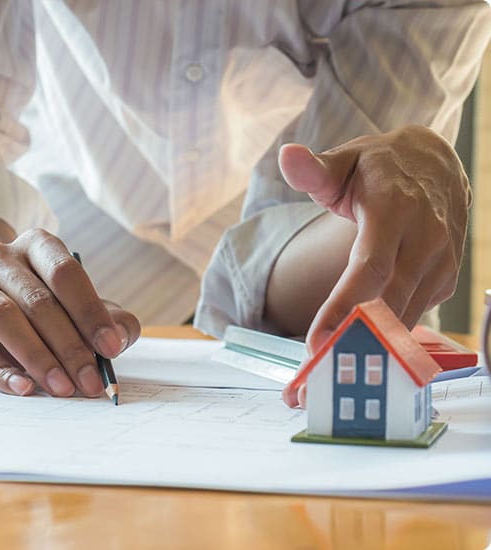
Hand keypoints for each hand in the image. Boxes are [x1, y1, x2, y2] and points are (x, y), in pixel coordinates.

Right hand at [0, 228, 139, 396]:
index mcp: (37, 245)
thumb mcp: (75, 303)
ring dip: (38, 358)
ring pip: (5, 319)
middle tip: (91, 382)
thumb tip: (122, 336)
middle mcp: (0, 256)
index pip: (66, 274)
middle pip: (38, 301)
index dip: (90, 312)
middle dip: (70, 347)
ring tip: (62, 388)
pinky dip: (2, 371)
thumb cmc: (38, 301)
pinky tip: (25, 388)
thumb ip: (107, 316)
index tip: (111, 348)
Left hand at [279, 125, 469, 406]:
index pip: (369, 267)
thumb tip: (286, 156)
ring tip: (324, 380)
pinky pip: (414, 316)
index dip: (345, 307)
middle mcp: (425, 239)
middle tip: (312, 378)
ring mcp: (441, 262)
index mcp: (395, 209)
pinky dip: (387, 339)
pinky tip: (358, 356)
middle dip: (352, 343)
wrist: (437, 164)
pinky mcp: (445, 280)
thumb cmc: (379, 167)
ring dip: (369, 352)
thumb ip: (314, 169)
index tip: (317, 340)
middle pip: (390, 302)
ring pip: (406, 317)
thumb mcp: (344, 161)